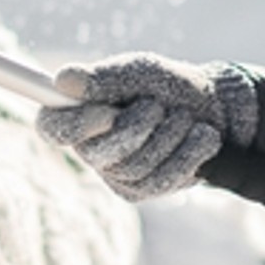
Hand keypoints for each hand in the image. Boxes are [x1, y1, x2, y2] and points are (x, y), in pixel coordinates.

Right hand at [35, 52, 257, 200]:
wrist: (213, 110)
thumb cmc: (168, 86)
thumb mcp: (141, 73)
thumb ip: (104, 78)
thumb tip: (63, 80)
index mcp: (80, 112)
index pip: (51, 127)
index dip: (75, 125)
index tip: (106, 112)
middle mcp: (90, 147)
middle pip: (99, 152)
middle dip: (138, 126)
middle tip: (158, 106)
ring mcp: (115, 174)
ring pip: (135, 167)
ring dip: (170, 136)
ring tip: (184, 118)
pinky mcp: (141, 191)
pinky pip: (160, 180)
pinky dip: (188, 154)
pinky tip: (199, 139)